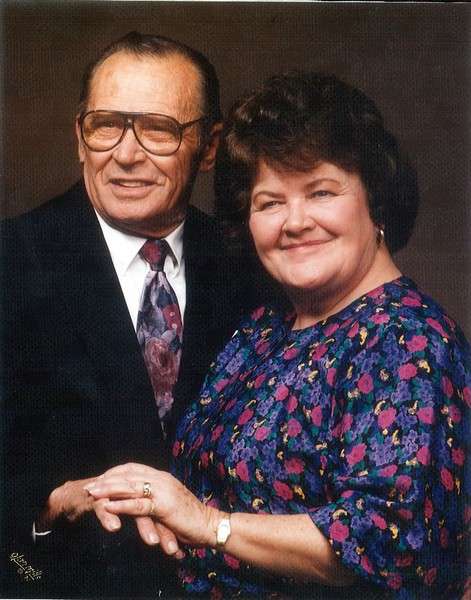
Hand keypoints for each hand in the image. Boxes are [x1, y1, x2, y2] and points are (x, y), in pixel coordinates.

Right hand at [38, 474, 183, 557]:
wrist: (74, 496)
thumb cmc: (105, 505)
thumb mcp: (130, 511)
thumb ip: (146, 518)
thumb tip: (164, 538)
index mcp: (141, 489)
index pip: (161, 508)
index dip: (171, 528)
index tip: (181, 549)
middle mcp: (131, 488)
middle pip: (151, 507)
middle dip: (163, 529)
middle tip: (172, 548)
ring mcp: (113, 491)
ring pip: (132, 507)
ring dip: (143, 525)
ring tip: (152, 542)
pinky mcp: (94, 496)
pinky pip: (103, 505)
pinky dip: (109, 515)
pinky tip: (115, 527)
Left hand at [85, 463, 223, 547]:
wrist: (210, 525)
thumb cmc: (191, 518)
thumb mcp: (169, 503)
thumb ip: (155, 499)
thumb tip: (139, 501)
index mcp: (162, 477)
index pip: (133, 468)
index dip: (115, 472)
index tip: (100, 478)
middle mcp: (161, 479)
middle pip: (128, 475)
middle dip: (107, 479)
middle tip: (89, 485)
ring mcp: (162, 491)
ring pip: (130, 486)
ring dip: (109, 489)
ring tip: (92, 493)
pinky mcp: (164, 506)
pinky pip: (139, 504)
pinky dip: (121, 504)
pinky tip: (108, 506)